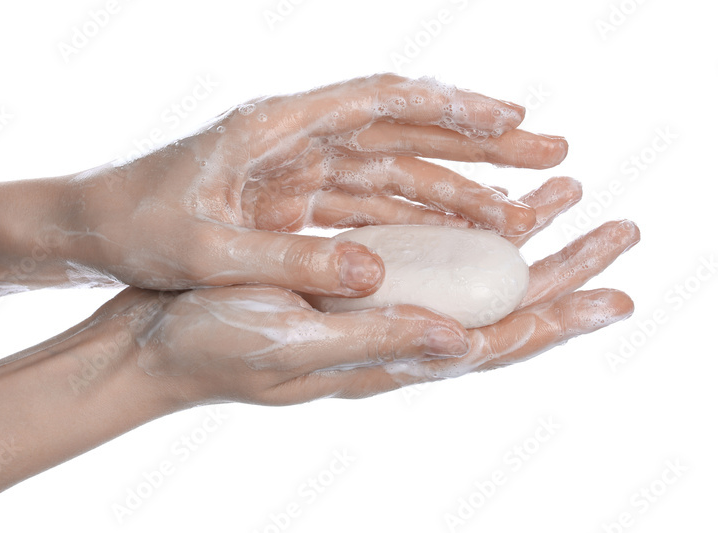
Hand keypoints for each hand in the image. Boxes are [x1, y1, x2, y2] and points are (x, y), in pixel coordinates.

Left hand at [55, 73, 568, 296]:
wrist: (90, 227)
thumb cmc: (137, 229)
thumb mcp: (206, 253)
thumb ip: (287, 260)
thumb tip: (375, 272)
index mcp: (271, 128)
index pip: (375, 101)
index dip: (447, 108)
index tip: (509, 120)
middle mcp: (292, 137)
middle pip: (402, 127)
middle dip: (477, 139)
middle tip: (551, 148)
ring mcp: (295, 166)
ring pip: (393, 166)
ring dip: (457, 182)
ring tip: (527, 201)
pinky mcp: (291, 197)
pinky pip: (367, 202)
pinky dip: (415, 216)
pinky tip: (458, 234)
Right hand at [100, 177, 636, 406]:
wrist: (153, 344)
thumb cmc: (212, 345)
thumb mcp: (297, 342)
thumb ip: (382, 341)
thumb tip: (471, 343)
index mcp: (385, 359)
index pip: (496, 343)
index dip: (561, 317)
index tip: (619, 294)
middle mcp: (389, 340)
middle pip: (498, 309)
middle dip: (562, 269)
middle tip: (620, 229)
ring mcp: (367, 315)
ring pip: (464, 281)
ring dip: (518, 244)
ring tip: (561, 202)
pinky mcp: (341, 291)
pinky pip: (419, 265)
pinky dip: (458, 235)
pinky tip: (475, 215)